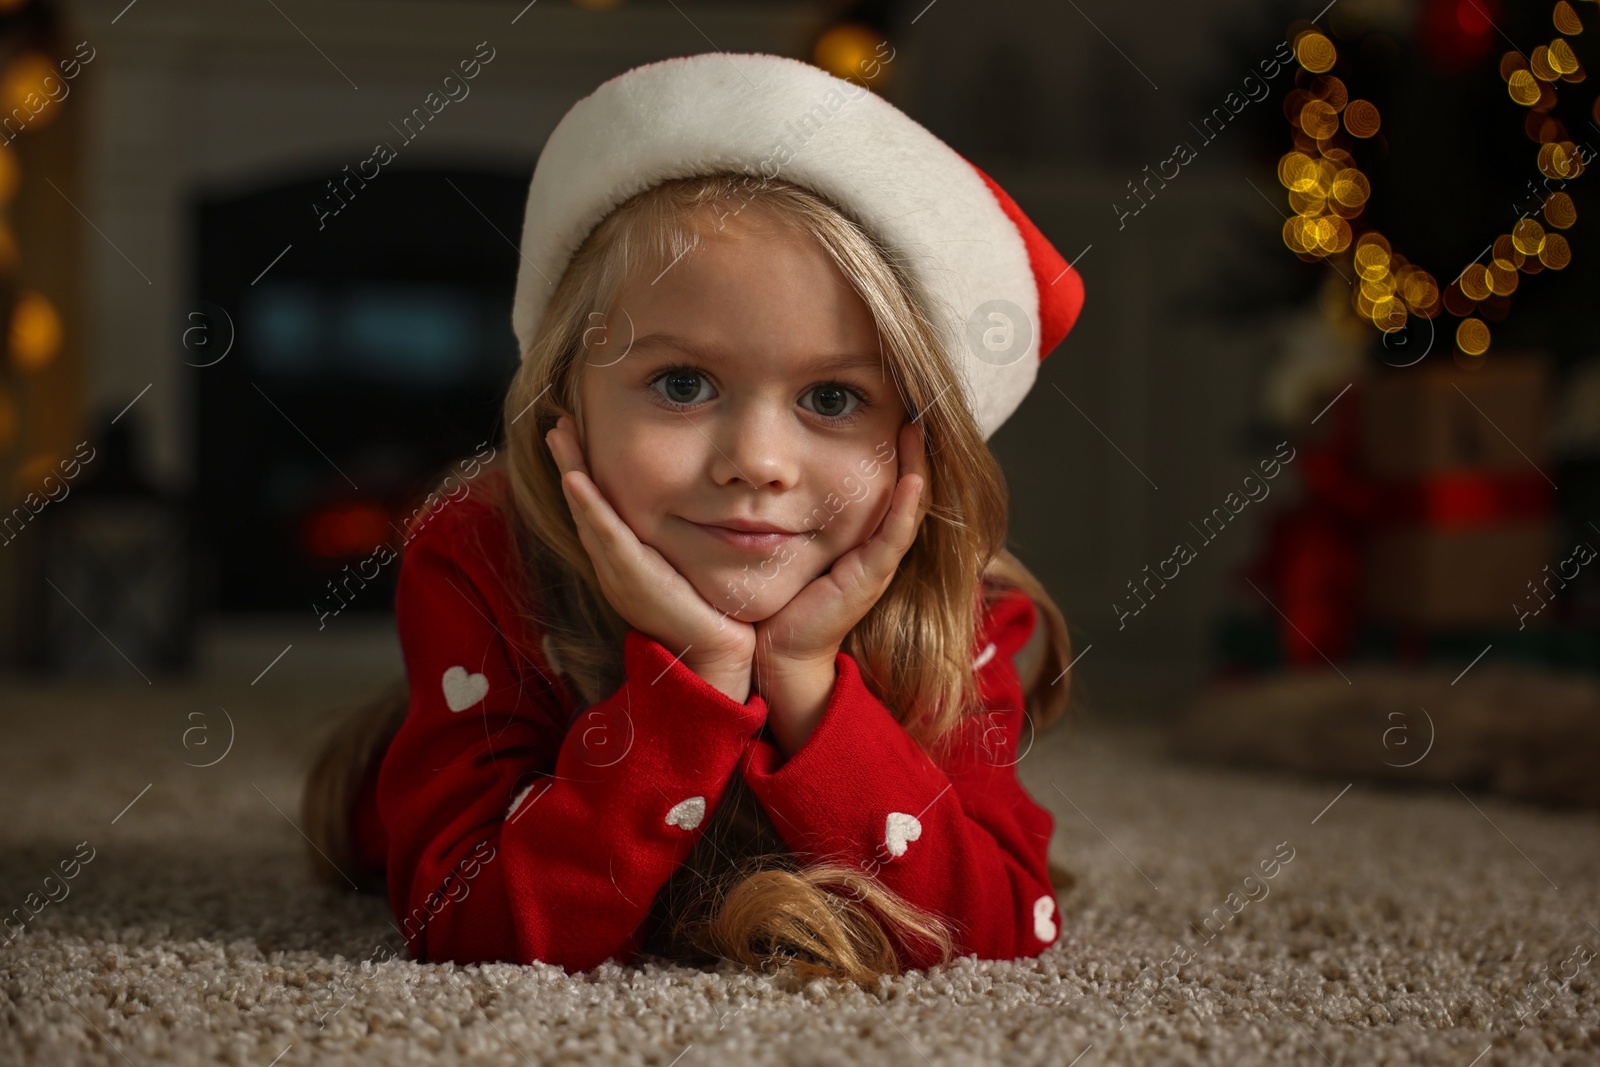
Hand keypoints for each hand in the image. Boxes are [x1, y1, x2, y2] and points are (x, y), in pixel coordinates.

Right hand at [546, 415, 755, 700]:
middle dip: (569, 462)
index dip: (584, 472)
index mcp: (624, 563)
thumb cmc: (711, 612)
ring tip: (561, 436)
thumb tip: (702, 503)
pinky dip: (591, 507)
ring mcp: (619, 574)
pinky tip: (577, 481)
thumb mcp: (689, 566)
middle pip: (584, 505)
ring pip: (588, 513)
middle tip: (558, 424)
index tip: (578, 436)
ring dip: (572, 471)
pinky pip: (608, 537)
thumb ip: (682, 540)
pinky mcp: (633, 580)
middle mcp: (614, 566)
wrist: (716, 656)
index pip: (598, 509)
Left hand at [755, 419, 929, 680]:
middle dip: (911, 447)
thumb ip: (784, 508)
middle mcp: (875, 546)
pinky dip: (904, 507)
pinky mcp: (869, 579)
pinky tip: (910, 479)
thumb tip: (763, 466)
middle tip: (912, 404)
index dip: (893, 446)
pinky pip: (895, 537)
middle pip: (905, 487)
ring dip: (916, 466)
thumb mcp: (784, 540)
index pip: (885, 480)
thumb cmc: (776, 596)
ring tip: (916, 427)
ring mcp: (877, 562)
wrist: (775, 650)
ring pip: (908, 506)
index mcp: (859, 535)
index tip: (889, 405)